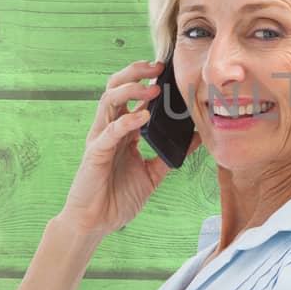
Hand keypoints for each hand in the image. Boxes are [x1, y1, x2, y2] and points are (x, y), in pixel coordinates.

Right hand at [59, 59, 202, 238]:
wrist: (95, 223)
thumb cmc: (118, 198)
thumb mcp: (153, 174)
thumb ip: (170, 155)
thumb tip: (195, 138)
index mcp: (123, 132)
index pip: (132, 96)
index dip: (147, 79)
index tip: (168, 69)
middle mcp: (110, 129)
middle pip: (116, 88)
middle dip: (135, 73)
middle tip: (157, 66)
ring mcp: (100, 139)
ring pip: (109, 101)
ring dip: (131, 89)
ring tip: (153, 86)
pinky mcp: (95, 153)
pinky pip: (109, 131)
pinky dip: (127, 120)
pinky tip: (143, 115)